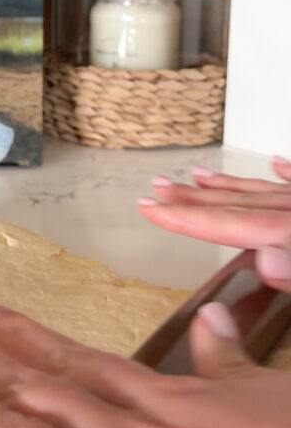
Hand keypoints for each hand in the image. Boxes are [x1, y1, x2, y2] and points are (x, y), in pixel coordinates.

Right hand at [138, 155, 290, 292]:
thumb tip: (267, 262)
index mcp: (290, 230)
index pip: (230, 224)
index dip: (187, 218)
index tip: (150, 208)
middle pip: (238, 203)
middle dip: (193, 198)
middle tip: (159, 186)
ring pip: (263, 191)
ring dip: (227, 186)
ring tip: (198, 175)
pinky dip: (283, 174)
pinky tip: (275, 164)